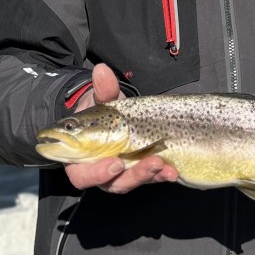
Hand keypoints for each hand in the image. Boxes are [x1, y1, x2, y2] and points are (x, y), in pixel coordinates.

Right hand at [64, 64, 177, 194]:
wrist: (114, 115)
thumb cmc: (100, 111)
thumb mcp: (101, 98)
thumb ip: (102, 89)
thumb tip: (102, 71)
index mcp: (81, 159)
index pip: (82, 175)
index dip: (96, 173)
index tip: (116, 162)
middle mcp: (100, 171)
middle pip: (113, 183)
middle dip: (134, 176)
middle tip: (150, 164)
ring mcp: (122, 173)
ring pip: (134, 181)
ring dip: (151, 175)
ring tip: (166, 167)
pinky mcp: (139, 171)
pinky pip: (150, 176)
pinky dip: (162, 174)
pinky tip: (173, 170)